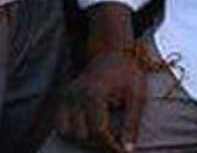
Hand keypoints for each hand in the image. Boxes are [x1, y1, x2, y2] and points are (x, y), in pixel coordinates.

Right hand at [57, 3, 145, 151]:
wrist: (112, 54)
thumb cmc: (127, 74)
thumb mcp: (137, 96)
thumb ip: (132, 123)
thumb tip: (128, 150)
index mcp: (93, 93)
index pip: (98, 131)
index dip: (111, 145)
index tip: (123, 151)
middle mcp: (75, 95)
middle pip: (81, 135)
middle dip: (98, 143)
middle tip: (115, 143)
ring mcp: (66, 96)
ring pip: (66, 133)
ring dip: (83, 140)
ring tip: (102, 137)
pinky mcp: (62, 98)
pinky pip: (60, 125)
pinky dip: (72, 132)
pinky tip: (88, 131)